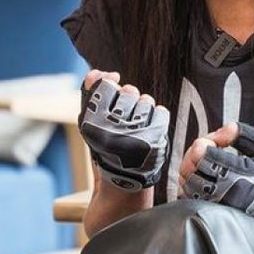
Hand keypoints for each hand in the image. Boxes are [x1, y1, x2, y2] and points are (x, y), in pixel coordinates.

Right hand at [79, 71, 169, 191]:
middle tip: (125, 118)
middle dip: (128, 101)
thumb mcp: (91, 120)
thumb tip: (103, 73)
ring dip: (143, 110)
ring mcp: (135, 134)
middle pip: (129, 91)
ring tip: (137, 126)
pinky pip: (162, 112)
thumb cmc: (107, 146)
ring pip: (146, 100)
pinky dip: (158, 119)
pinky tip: (149, 130)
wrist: (123, 180)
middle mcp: (113, 127)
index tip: (111, 102)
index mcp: (94, 121)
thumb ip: (92, 92)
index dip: (110, 90)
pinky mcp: (155, 140)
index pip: (107, 86)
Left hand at [182, 122, 253, 230]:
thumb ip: (243, 133)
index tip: (218, 141)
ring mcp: (215, 201)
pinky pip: (189, 194)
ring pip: (186, 180)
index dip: (206, 142)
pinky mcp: (212, 209)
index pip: (203, 152)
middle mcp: (222, 189)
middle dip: (196, 152)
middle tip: (211, 147)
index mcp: (234, 171)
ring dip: (192, 165)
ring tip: (206, 159)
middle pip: (190, 165)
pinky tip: (202, 174)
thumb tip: (225, 128)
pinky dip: (190, 181)